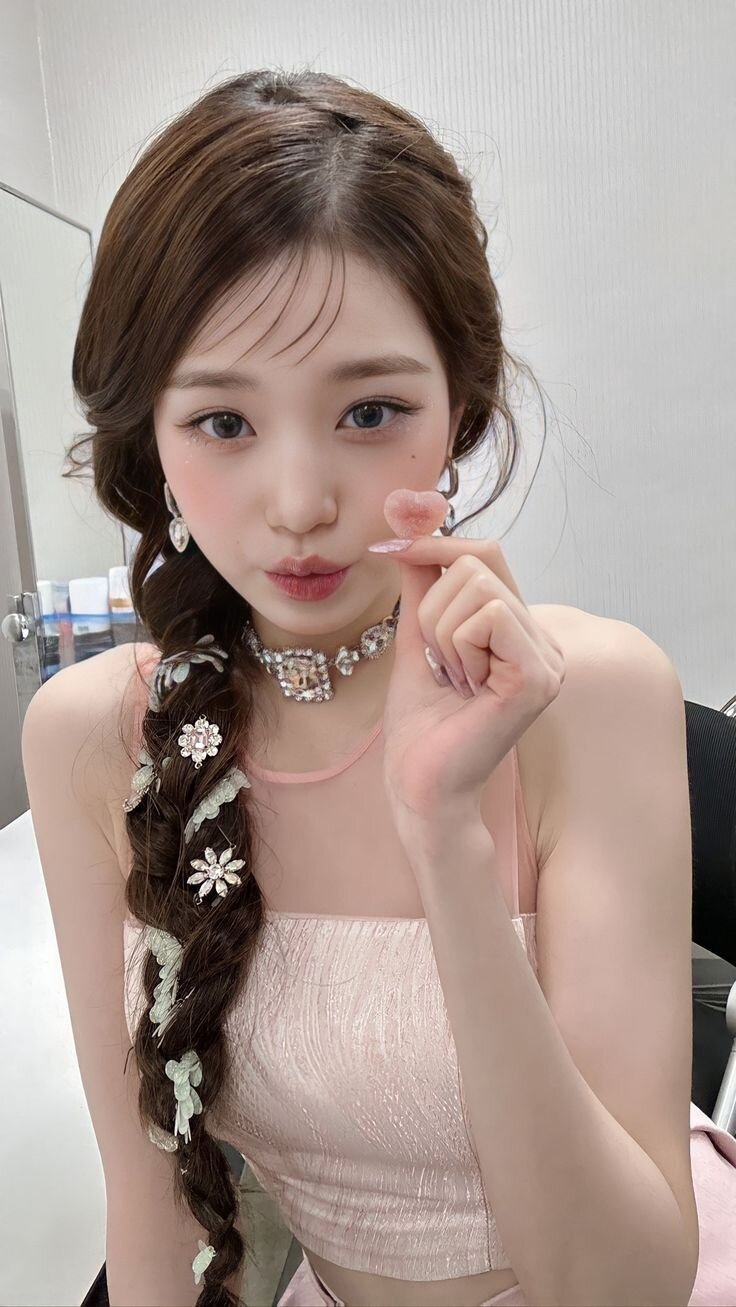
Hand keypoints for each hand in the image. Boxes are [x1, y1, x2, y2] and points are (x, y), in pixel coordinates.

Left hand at [370, 489, 565, 824]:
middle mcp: (544, 640)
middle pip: (477, 562)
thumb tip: (410, 521)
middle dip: (433, 607)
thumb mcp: (416, 636)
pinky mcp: (537, 677)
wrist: (418, 784)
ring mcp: (548, 659)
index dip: (435, 541)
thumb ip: (421, 582)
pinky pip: (484, 617)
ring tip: (451, 680)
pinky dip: (456, 647)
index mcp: (521, 630)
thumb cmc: (421, 725)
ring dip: (440, 632)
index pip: (484, 553)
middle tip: (438, 664)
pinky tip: (463, 687)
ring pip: (475, 587)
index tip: (389, 540)